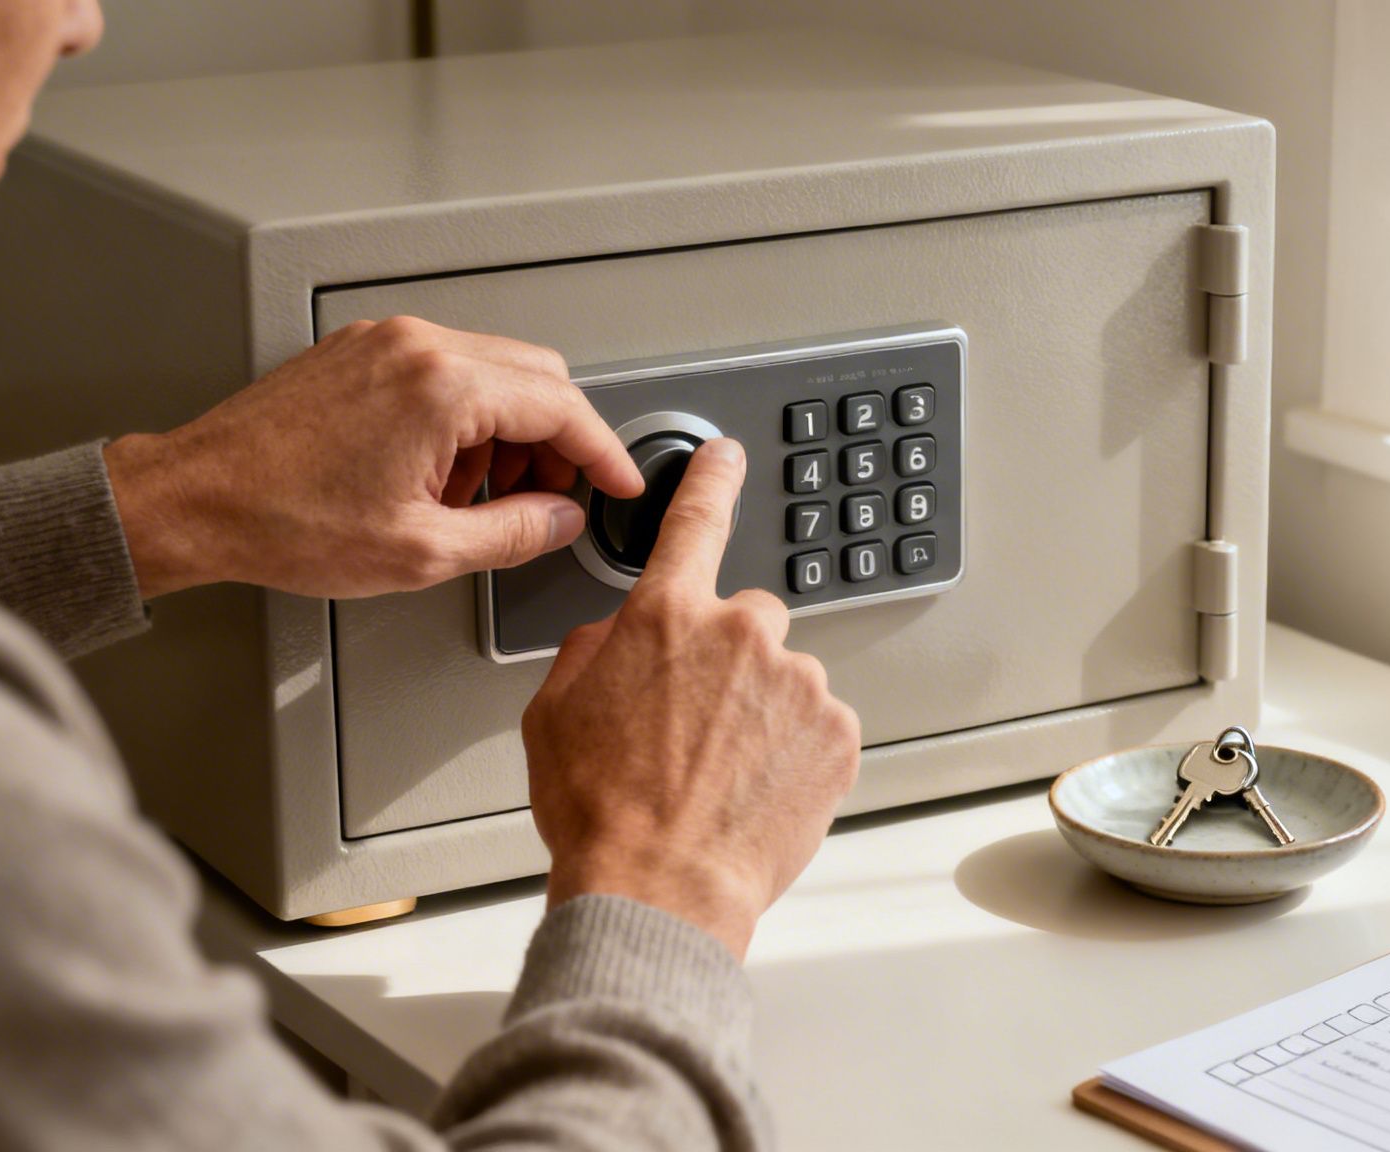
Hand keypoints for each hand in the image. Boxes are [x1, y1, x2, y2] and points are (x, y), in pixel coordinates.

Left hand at [101, 316, 643, 598]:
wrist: (193, 502)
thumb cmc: (281, 522)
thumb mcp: (423, 552)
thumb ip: (514, 534)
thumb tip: (560, 521)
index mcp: (443, 386)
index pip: (561, 405)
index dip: (603, 452)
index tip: (620, 482)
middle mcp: (418, 346)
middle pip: (537, 376)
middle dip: (556, 441)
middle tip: (551, 499)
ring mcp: (385, 341)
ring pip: (492, 370)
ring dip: (507, 431)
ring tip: (477, 498)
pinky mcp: (359, 350)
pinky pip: (442, 370)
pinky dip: (462, 418)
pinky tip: (438, 473)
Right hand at [521, 438, 860, 959]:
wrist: (658, 889)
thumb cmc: (601, 812)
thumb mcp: (552, 714)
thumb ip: (589, 652)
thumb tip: (614, 638)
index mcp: (667, 618)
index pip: (695, 522)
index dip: (711, 481)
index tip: (727, 456)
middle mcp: (741, 635)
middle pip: (750, 619)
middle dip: (730, 659)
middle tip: (698, 723)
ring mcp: (798, 684)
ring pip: (786, 679)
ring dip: (764, 712)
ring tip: (720, 773)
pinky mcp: (837, 735)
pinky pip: (820, 728)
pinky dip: (796, 753)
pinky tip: (756, 790)